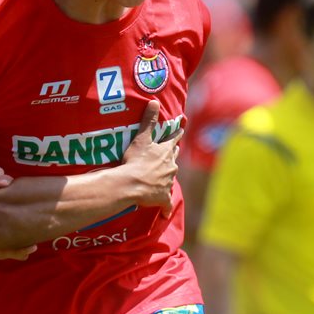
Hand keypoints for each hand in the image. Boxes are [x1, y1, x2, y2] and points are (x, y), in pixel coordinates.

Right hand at [120, 100, 181, 217]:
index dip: (177, 133)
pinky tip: (164, 213)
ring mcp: (167, 184)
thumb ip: (148, 120)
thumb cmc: (135, 161)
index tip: (182, 126)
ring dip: (168, 177)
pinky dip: (164, 208)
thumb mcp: (141, 138)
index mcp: (165, 152)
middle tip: (172, 151)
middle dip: (173, 154)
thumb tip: (154, 100)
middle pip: (174, 158)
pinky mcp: (162, 199)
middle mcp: (170, 167)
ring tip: (165, 177)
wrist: (131, 185)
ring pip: (170, 178)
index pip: (174, 139)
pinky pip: (165, 204)